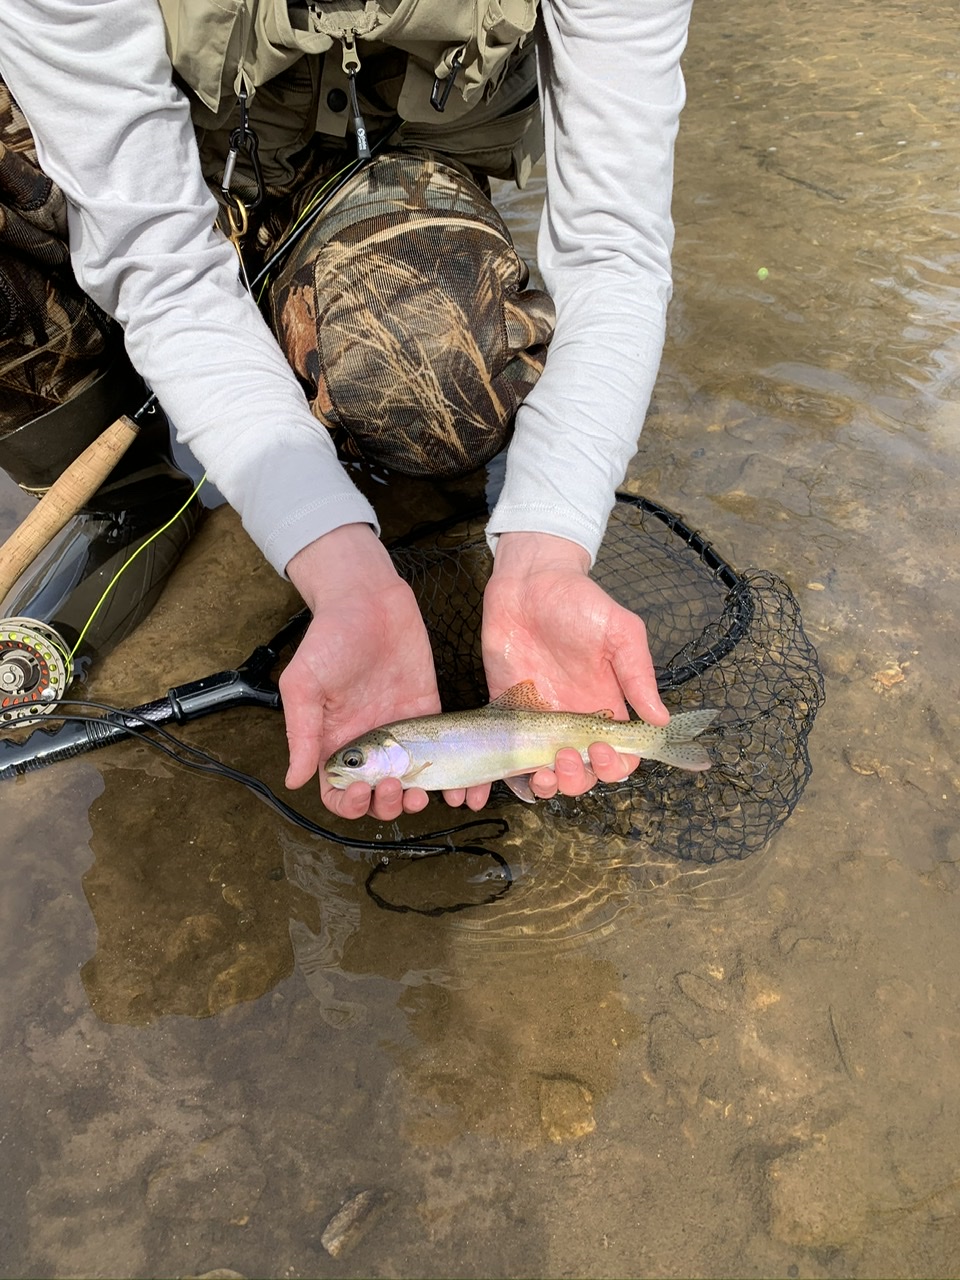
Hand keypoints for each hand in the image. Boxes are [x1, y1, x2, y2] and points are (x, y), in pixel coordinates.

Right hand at [280, 524, 449, 819]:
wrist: (368, 598)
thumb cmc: (328, 636)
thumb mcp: (303, 684)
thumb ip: (301, 732)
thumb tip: (293, 780)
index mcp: (334, 741)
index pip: (339, 794)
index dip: (350, 804)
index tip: (363, 790)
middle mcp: (368, 744)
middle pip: (377, 797)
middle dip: (386, 805)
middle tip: (395, 788)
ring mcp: (400, 732)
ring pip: (410, 784)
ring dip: (416, 801)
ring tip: (422, 795)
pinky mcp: (427, 714)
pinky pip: (441, 755)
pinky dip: (451, 779)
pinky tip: (461, 787)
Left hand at [481, 530, 668, 800]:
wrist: (529, 582)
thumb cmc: (579, 601)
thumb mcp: (620, 632)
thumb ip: (638, 674)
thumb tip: (661, 719)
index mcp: (606, 704)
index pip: (620, 754)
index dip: (616, 764)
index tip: (603, 749)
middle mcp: (574, 719)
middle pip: (585, 772)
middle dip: (581, 778)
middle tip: (570, 755)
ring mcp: (540, 720)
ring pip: (549, 773)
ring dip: (551, 785)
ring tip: (546, 769)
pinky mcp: (508, 714)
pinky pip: (512, 756)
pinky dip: (514, 776)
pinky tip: (517, 773)